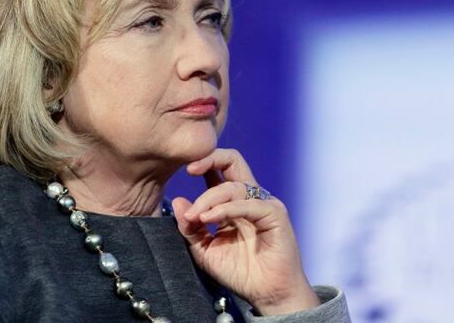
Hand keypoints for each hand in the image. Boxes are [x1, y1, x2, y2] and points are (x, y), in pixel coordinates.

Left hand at [170, 148, 319, 314]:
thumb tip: (177, 201)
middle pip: (233, 160)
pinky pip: (248, 204)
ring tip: (194, 217)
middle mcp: (250, 198)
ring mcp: (264, 204)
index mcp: (234, 202)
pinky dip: (226, 209)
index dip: (203, 163)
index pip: (220, 170)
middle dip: (209, 159)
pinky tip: (209, 219)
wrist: (268, 294)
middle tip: (188, 170)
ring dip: (209, 199)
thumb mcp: (206, 251)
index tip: (184, 170)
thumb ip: (191, 229)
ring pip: (235, 185)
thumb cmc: (241, 272)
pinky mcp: (275, 215)